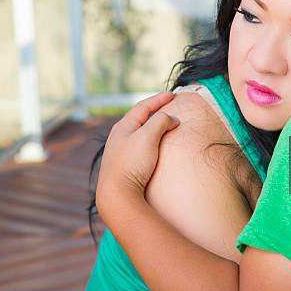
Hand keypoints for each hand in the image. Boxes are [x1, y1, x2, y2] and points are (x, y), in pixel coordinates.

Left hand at [96, 92, 179, 213]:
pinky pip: (140, 147)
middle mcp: (119, 138)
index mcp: (123, 127)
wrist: (117, 195)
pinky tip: (155, 148)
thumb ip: (161, 121)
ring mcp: (120, 153)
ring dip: (153, 127)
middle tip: (169, 107)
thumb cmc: (131, 164)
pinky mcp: (124, 167)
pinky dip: (151, 141)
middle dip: (155, 111)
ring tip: (164, 126)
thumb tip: (172, 119)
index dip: (159, 99)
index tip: (173, 95)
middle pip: (139, 119)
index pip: (143, 107)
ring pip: (139, 133)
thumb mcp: (148, 136)